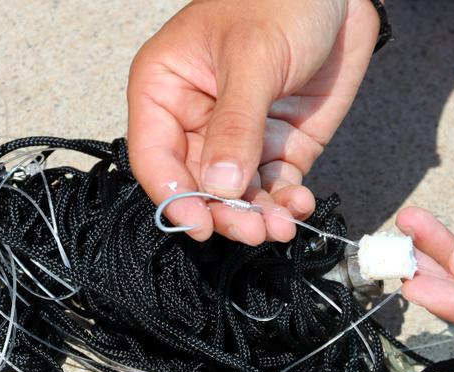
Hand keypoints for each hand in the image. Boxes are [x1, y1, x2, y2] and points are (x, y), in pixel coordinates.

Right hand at [127, 0, 379, 244]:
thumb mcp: (252, 58)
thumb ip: (235, 124)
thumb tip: (220, 186)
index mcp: (166, 88)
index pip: (156, 157)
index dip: (175, 196)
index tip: (201, 224)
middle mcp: (197, 118)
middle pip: (197, 185)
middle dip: (224, 213)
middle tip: (252, 231)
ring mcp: (240, 136)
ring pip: (237, 194)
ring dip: (257, 216)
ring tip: (280, 225)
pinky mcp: (278, 145)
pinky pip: (274, 186)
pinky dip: (285, 203)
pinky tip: (298, 206)